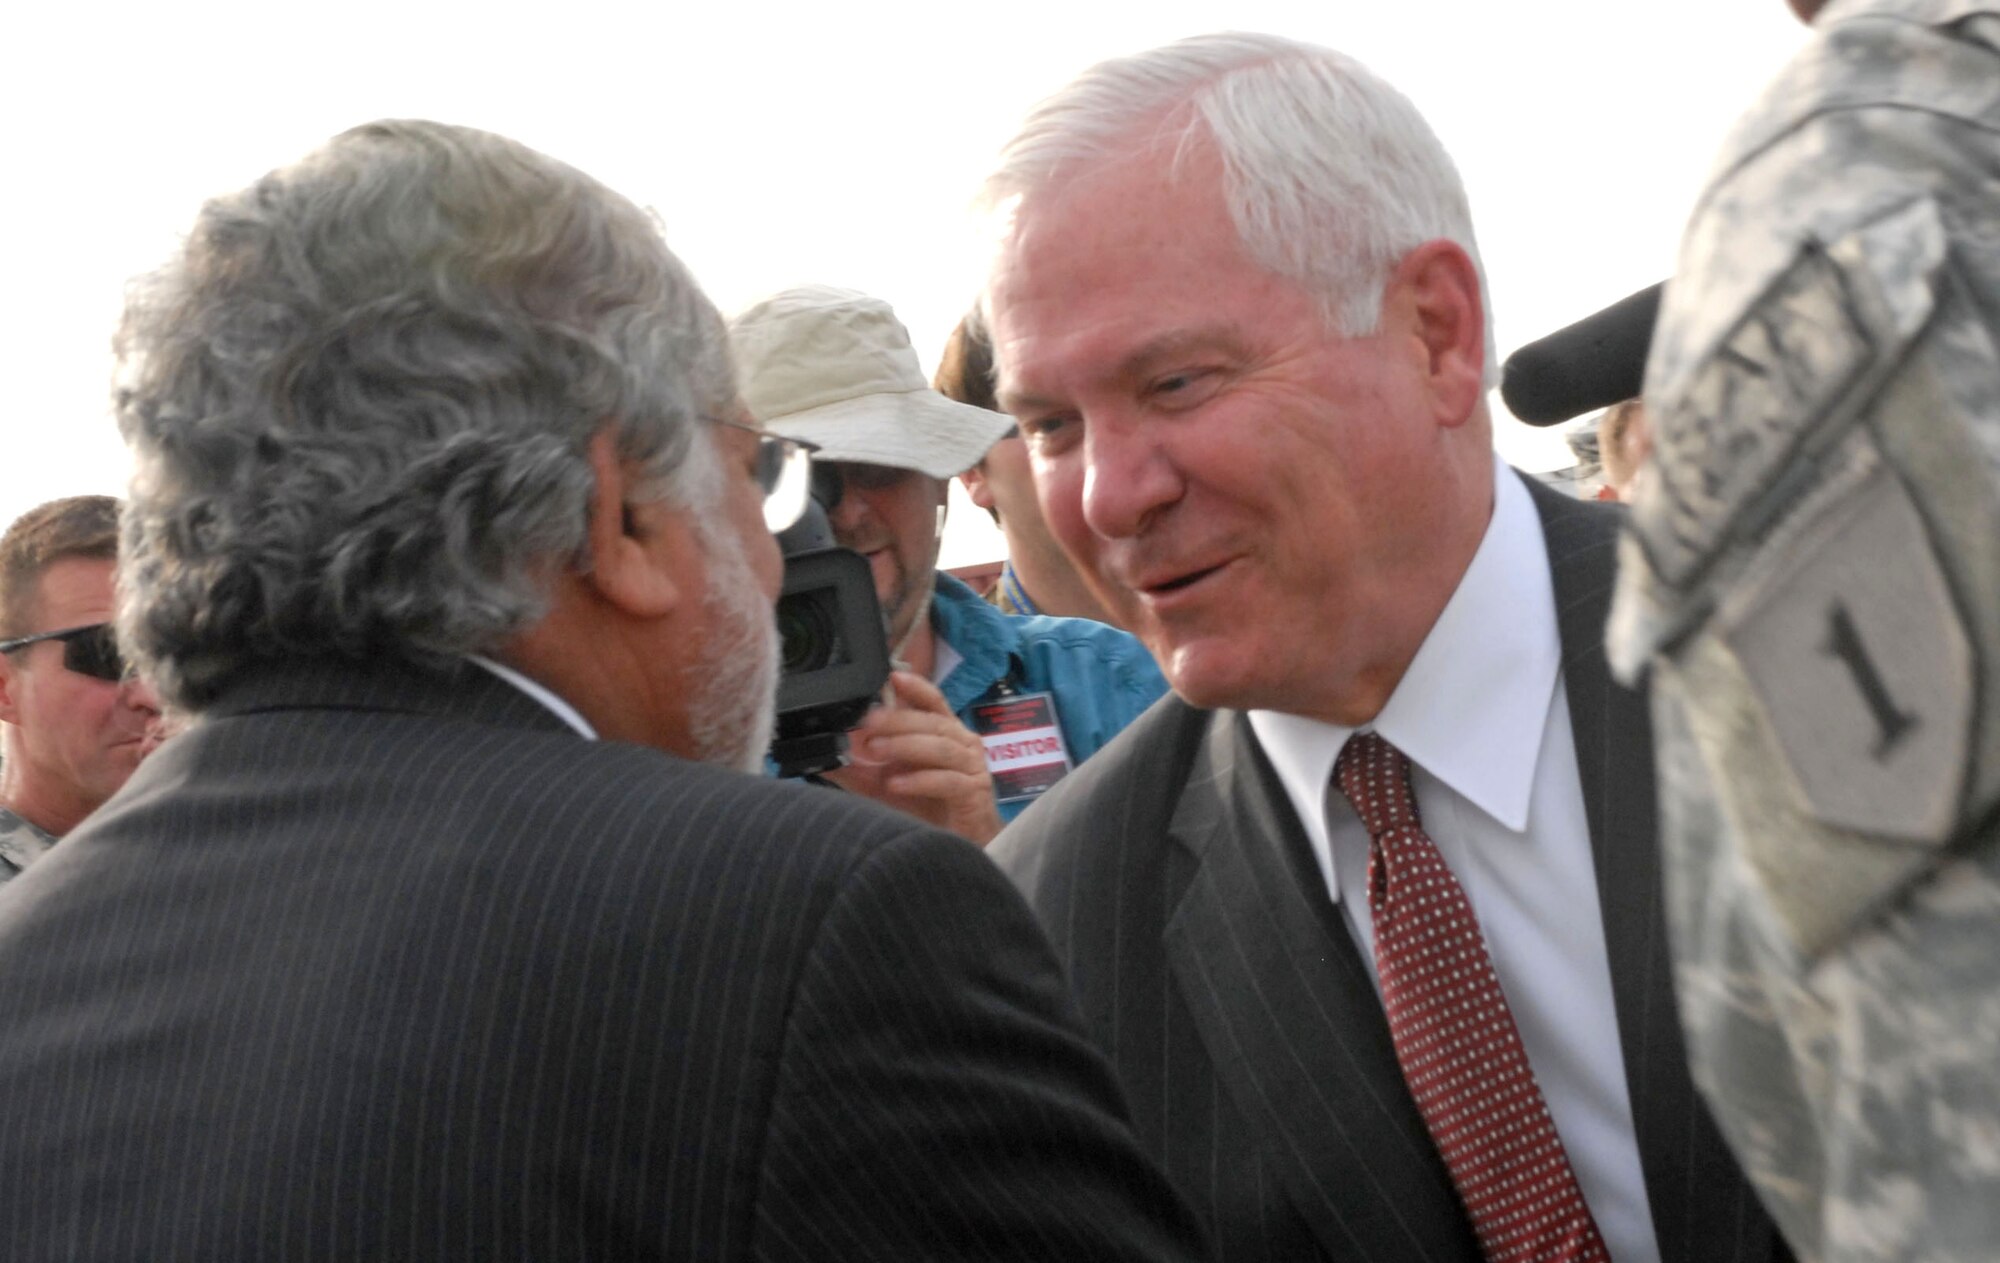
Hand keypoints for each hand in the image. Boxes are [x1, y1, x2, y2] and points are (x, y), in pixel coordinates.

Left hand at [824, 670, 1003, 845]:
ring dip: (905, 746)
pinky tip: (896, 784)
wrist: (962, 845)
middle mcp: (961, 743)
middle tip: (868, 722)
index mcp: (944, 733)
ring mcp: (971, 766)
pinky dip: (920, 780)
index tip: (894, 676)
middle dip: (898, 719)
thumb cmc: (928, 808)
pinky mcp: (974, 792)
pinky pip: (948, 780)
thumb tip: (825, 757)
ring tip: (875, 750)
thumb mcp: (886, 784)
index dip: (916, 687)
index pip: (932, 701)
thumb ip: (859, 769)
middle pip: (932, 721)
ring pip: (940, 747)